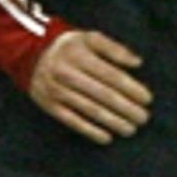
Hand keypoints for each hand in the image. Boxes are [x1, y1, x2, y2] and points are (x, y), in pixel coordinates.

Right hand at [29, 30, 152, 144]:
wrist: (30, 55)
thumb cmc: (69, 48)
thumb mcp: (89, 38)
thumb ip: (114, 48)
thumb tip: (137, 63)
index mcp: (79, 54)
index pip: (110, 75)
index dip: (131, 88)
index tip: (147, 99)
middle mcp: (67, 73)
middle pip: (103, 94)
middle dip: (126, 108)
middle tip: (143, 118)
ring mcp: (57, 91)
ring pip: (90, 110)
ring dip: (113, 122)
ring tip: (131, 129)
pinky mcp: (50, 106)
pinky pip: (73, 121)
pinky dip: (91, 131)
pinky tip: (107, 137)